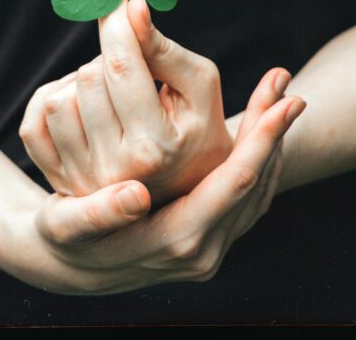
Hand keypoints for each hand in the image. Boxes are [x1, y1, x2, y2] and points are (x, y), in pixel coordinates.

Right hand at [6, 80, 305, 294]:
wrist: (68, 264)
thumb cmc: (64, 235)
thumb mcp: (66, 224)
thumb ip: (96, 214)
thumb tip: (135, 195)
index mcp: (177, 241)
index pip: (236, 183)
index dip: (262, 140)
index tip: (283, 102)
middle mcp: (203, 250)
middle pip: (257, 184)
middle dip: (275, 133)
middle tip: (290, 90)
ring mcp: (211, 246)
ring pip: (258, 190)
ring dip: (270, 142)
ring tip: (280, 96)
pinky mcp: (210, 235)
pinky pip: (248, 194)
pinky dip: (259, 157)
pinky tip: (259, 127)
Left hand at [21, 0, 274, 205]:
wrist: (187, 186)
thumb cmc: (198, 124)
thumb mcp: (199, 83)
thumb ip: (163, 47)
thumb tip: (132, 7)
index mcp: (155, 148)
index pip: (121, 68)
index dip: (115, 24)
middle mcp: (115, 172)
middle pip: (89, 77)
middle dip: (110, 58)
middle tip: (133, 68)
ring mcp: (83, 181)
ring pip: (60, 98)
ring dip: (84, 81)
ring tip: (112, 92)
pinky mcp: (60, 181)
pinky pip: (34, 124)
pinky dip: (54, 100)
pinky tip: (82, 102)